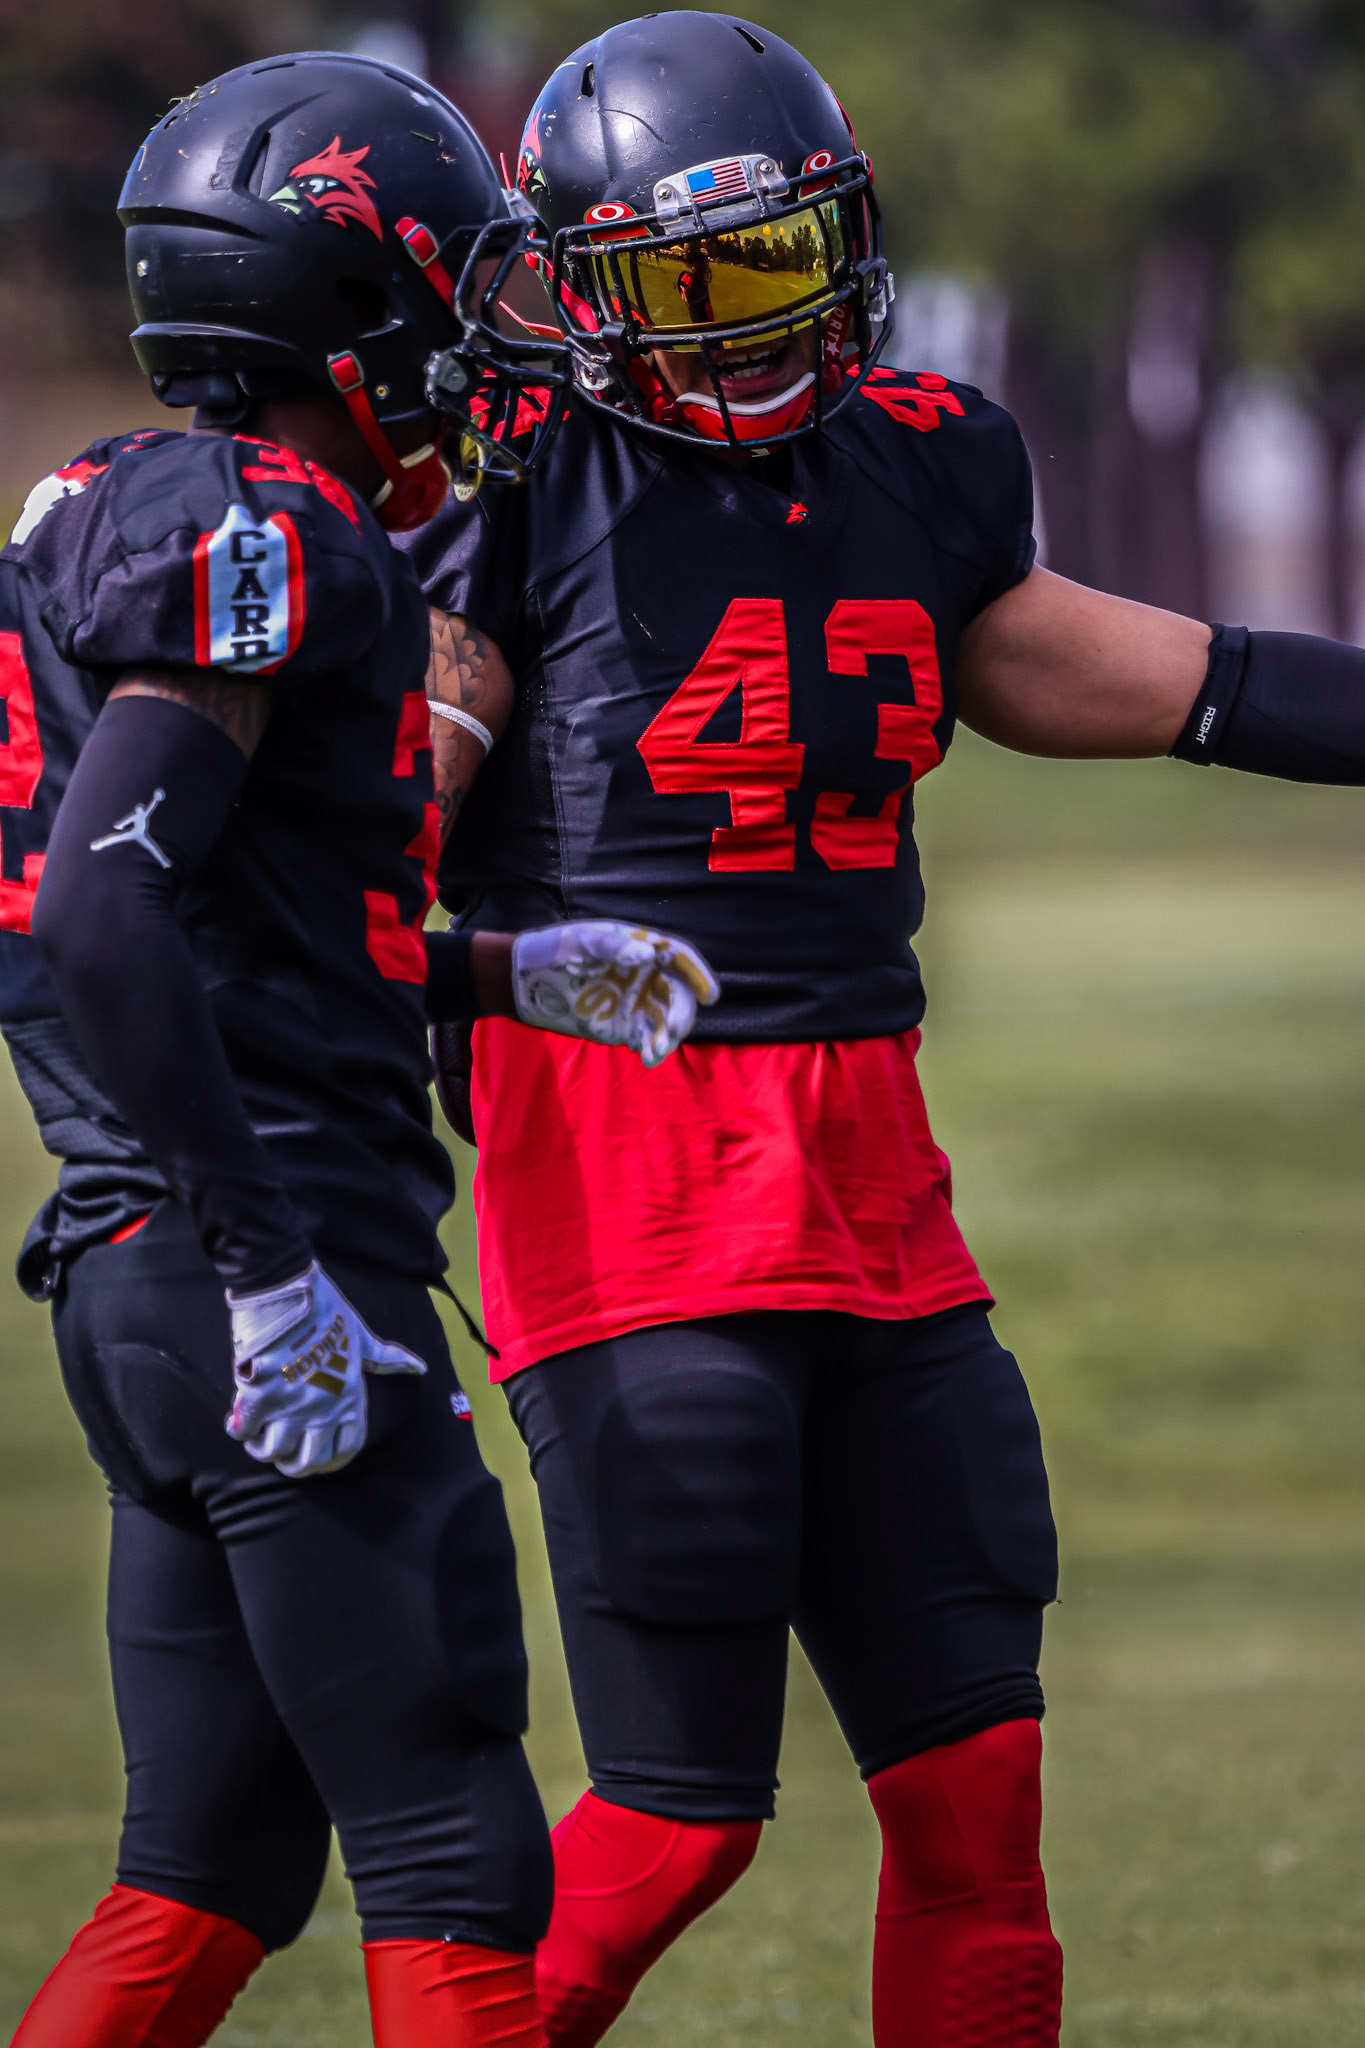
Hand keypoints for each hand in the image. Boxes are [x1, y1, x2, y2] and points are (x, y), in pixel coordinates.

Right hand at [225, 1261, 425, 1478]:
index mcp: (351, 1396)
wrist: (287, 1290)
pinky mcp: (258, 1395)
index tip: (314, 1454)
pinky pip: (244, 1431)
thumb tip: (419, 1368)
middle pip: (309, 1461)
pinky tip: (238, 1420)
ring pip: (274, 1452)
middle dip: (294, 1464)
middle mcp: (324, 1408)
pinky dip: (240, 1430)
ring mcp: (291, 1404)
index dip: (329, 1460)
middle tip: (282, 1451)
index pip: (346, 1449)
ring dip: (263, 1448)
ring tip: (258, 1436)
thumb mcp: (361, 1336)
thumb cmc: (326, 1311)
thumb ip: (386, 1358)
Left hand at [511, 921, 719, 1066]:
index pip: (678, 958)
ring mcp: (634, 1002)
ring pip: (665, 1020)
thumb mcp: (579, 942)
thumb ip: (613, 947)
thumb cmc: (552, 950)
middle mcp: (644, 975)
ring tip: (654, 1051)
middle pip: (677, 994)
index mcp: (639, 947)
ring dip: (667, 1036)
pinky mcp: (622, 1026)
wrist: (521, 982)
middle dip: (680, 1013)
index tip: (709, 995)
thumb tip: (645, 955)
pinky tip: (648, 1057)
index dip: (697, 975)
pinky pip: (646, 1038)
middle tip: (672, 1029)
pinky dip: (651, 1048)